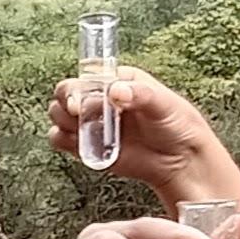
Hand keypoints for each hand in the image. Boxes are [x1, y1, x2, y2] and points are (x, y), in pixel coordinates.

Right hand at [46, 65, 236, 201]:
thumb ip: (140, 94)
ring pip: (58, 115)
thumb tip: (116, 91)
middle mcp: (101, 99)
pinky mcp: (87, 146)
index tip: (81, 101)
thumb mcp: (165, 104)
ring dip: (63, 122)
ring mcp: (92, 123)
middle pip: (66, 94)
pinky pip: (60, 139)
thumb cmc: (178, 126)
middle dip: (67, 104)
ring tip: (86, 131)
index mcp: (118, 81)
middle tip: (78, 114)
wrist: (181, 161)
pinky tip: (79, 144)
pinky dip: (62, 140)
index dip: (78, 87)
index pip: (86, 77)